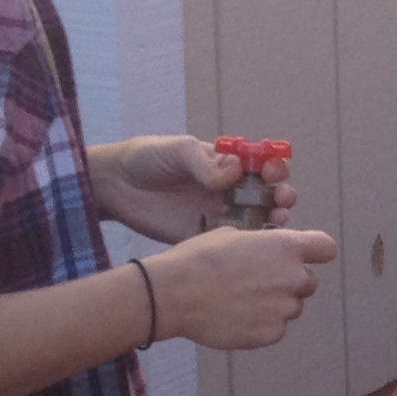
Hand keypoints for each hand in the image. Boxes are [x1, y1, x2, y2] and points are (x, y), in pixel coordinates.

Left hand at [91, 134, 294, 244]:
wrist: (114, 186)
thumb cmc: (146, 158)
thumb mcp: (177, 150)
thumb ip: (206, 162)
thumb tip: (235, 173)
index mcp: (226, 164)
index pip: (262, 166)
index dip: (274, 168)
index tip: (272, 171)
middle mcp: (228, 190)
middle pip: (268, 196)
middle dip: (282, 196)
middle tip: (281, 200)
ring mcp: (218, 215)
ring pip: (257, 221)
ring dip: (273, 221)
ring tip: (275, 220)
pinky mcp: (203, 237)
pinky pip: (232, 243)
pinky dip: (247, 245)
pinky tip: (252, 245)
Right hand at [146, 225, 336, 350]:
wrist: (173, 294)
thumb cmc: (198, 259)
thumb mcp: (232, 235)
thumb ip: (262, 244)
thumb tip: (268, 251)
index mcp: (286, 247)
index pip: (326, 248)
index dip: (316, 252)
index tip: (308, 256)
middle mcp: (293, 277)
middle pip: (309, 281)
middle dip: (290, 281)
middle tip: (258, 282)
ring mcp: (284, 308)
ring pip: (292, 306)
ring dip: (275, 304)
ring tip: (240, 300)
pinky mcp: (272, 333)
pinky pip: (276, 327)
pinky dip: (261, 324)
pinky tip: (235, 316)